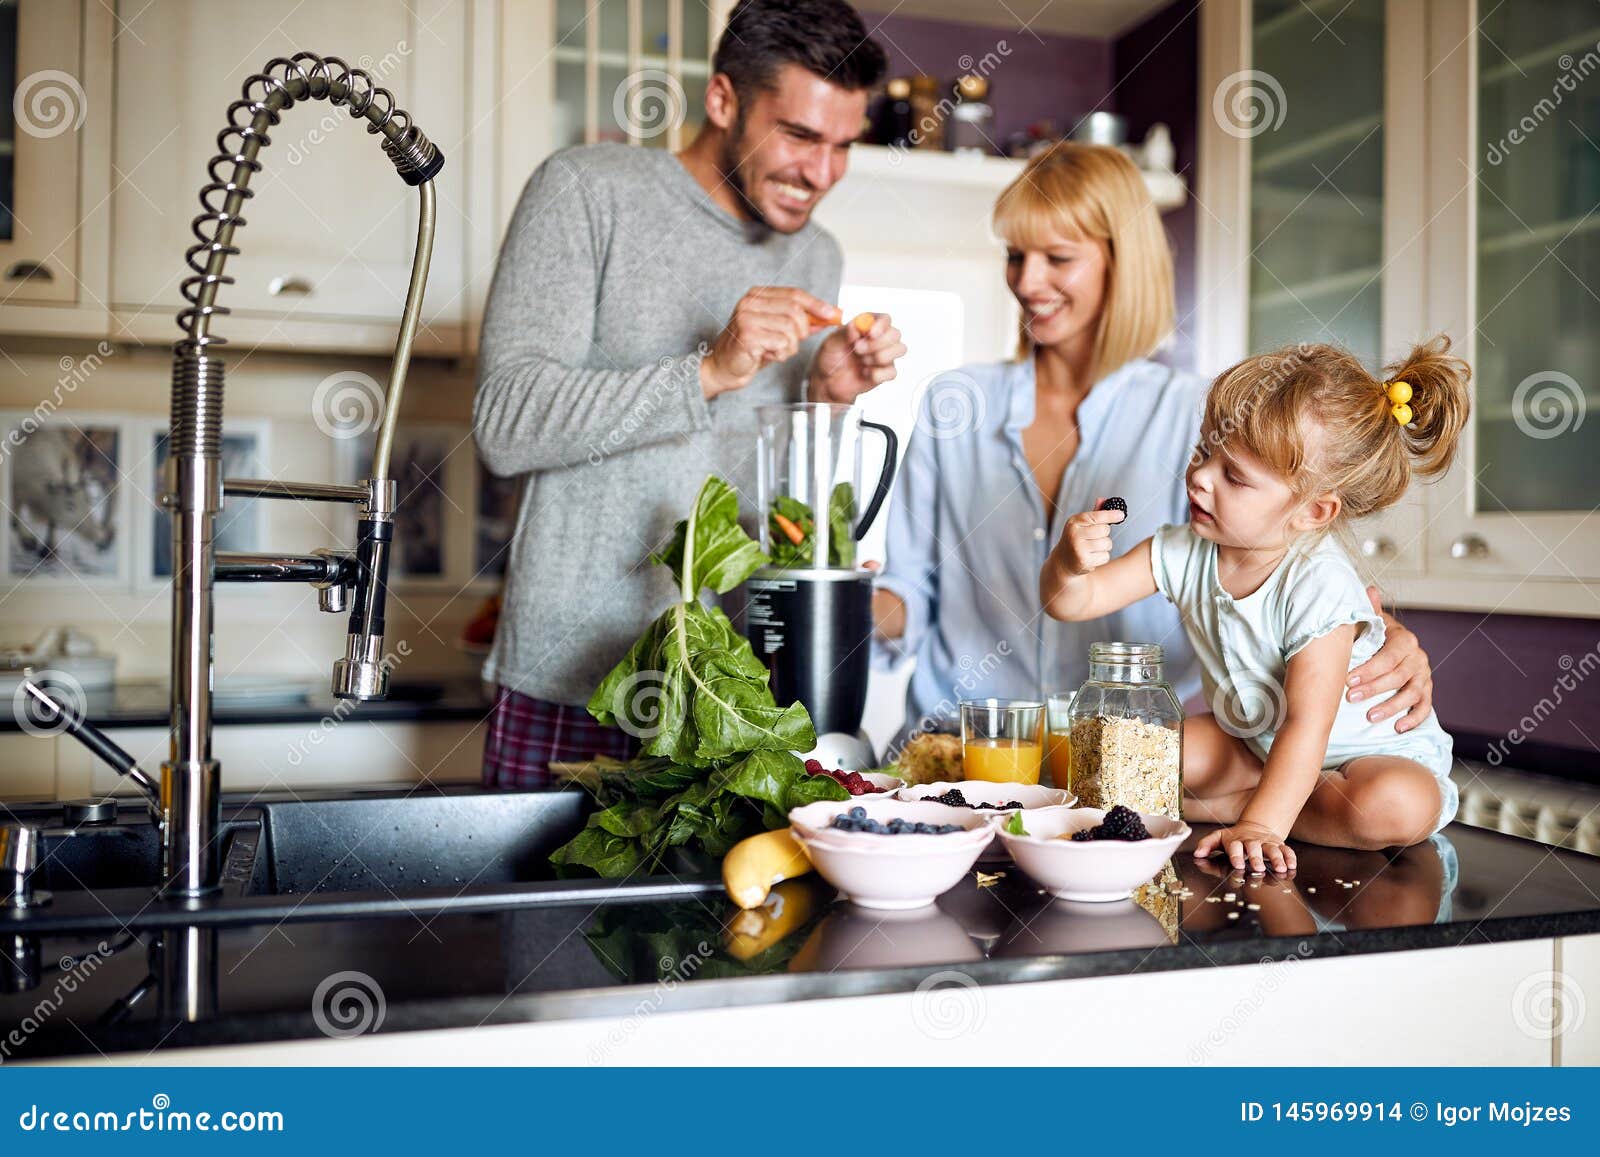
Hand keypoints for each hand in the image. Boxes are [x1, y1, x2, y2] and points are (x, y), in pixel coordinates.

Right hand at [702, 287, 836, 399]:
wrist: (723, 368)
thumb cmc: (750, 349)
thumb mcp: (779, 331)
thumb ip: (803, 322)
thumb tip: (830, 315)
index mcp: (757, 295)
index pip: (795, 294)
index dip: (817, 304)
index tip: (834, 314)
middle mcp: (750, 302)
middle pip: (795, 312)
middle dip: (801, 331)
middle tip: (790, 343)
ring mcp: (747, 318)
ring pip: (790, 330)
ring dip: (789, 347)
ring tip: (775, 350)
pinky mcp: (747, 336)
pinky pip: (781, 344)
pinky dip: (780, 354)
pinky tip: (766, 355)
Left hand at [807, 313, 905, 403]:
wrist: (828, 381)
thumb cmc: (830, 358)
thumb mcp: (831, 343)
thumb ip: (845, 333)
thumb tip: (857, 325)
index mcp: (867, 326)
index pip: (884, 318)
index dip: (881, 325)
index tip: (870, 333)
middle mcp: (879, 338)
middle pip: (895, 333)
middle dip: (878, 343)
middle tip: (858, 349)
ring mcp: (884, 355)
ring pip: (900, 349)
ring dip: (880, 356)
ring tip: (862, 361)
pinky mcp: (885, 372)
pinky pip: (892, 371)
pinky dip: (878, 373)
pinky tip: (865, 373)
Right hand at [1050, 502, 1125, 576]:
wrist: (1062, 561)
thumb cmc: (1076, 539)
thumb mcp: (1081, 525)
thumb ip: (1093, 514)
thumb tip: (1104, 500)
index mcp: (1074, 522)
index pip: (1096, 516)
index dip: (1110, 515)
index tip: (1121, 515)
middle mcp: (1074, 534)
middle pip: (1105, 530)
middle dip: (1104, 534)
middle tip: (1095, 538)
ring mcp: (1078, 548)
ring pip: (1107, 543)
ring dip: (1104, 547)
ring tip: (1092, 549)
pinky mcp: (1084, 560)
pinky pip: (1105, 556)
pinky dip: (1102, 557)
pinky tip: (1092, 557)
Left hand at [1193, 820, 1296, 874]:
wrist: (1255, 826)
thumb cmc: (1234, 838)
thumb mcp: (1218, 838)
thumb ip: (1207, 844)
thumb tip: (1197, 853)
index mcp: (1236, 841)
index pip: (1235, 847)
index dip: (1236, 855)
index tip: (1238, 864)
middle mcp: (1252, 841)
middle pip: (1255, 848)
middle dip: (1257, 858)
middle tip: (1259, 868)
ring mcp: (1266, 843)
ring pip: (1273, 849)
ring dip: (1277, 859)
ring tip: (1281, 869)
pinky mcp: (1279, 844)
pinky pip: (1286, 850)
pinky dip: (1290, 857)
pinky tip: (1292, 865)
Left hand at [1347, 586, 1433, 732]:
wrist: (1394, 647)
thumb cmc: (1376, 636)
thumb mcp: (1373, 623)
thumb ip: (1371, 610)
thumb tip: (1368, 589)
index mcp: (1404, 639)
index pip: (1388, 657)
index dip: (1368, 669)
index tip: (1347, 679)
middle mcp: (1418, 657)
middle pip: (1398, 676)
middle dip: (1373, 689)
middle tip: (1351, 698)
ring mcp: (1424, 675)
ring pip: (1412, 693)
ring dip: (1391, 707)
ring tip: (1370, 717)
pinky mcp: (1427, 691)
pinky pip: (1425, 707)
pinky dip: (1414, 718)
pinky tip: (1398, 728)